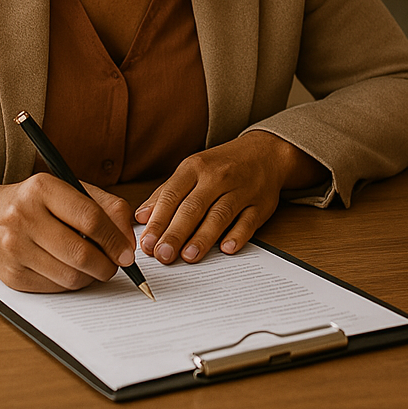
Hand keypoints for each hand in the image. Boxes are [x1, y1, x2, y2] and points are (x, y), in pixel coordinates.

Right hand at [0, 175, 137, 292]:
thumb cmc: (34, 203)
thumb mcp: (69, 190)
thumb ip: (106, 208)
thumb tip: (127, 242)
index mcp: (42, 188)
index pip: (90, 218)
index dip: (114, 239)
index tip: (127, 252)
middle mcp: (23, 216)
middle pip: (81, 253)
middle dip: (107, 264)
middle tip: (115, 264)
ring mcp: (14, 248)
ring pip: (70, 276)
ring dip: (92, 276)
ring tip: (94, 266)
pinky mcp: (11, 275)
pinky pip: (56, 288)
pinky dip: (72, 283)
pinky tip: (71, 269)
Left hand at [134, 131, 326, 264]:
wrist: (265, 152)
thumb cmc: (222, 165)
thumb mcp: (192, 170)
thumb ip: (166, 193)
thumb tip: (142, 217)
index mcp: (195, 167)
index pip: (172, 195)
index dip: (158, 221)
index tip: (147, 243)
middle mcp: (218, 177)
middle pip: (193, 207)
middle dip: (176, 233)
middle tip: (162, 255)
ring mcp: (241, 190)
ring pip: (220, 215)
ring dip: (203, 237)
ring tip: (188, 256)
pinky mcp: (261, 204)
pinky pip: (249, 221)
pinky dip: (238, 235)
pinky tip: (227, 249)